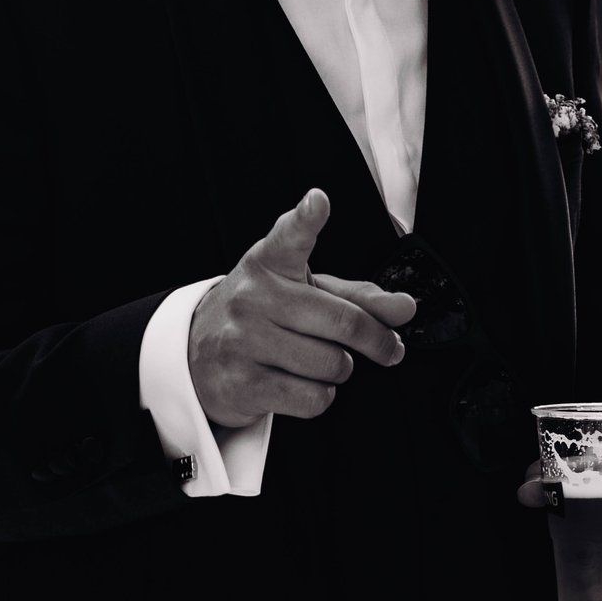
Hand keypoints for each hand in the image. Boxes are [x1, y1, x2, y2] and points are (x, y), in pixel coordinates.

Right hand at [189, 189, 416, 428]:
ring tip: (320, 361)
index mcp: (270, 263)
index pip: (290, 236)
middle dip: (378, 341)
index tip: (318, 202)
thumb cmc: (264, 315)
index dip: (306, 218)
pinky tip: (302, 383)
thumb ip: (358, 297)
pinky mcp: (243, 383)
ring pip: (332, 365)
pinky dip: (321, 396)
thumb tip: (405, 308)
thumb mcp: (305, 292)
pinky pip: (313, 398)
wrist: (196, 353)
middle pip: (344, 322)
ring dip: (340, 370)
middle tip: (388, 348)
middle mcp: (254, 296)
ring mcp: (244, 340)